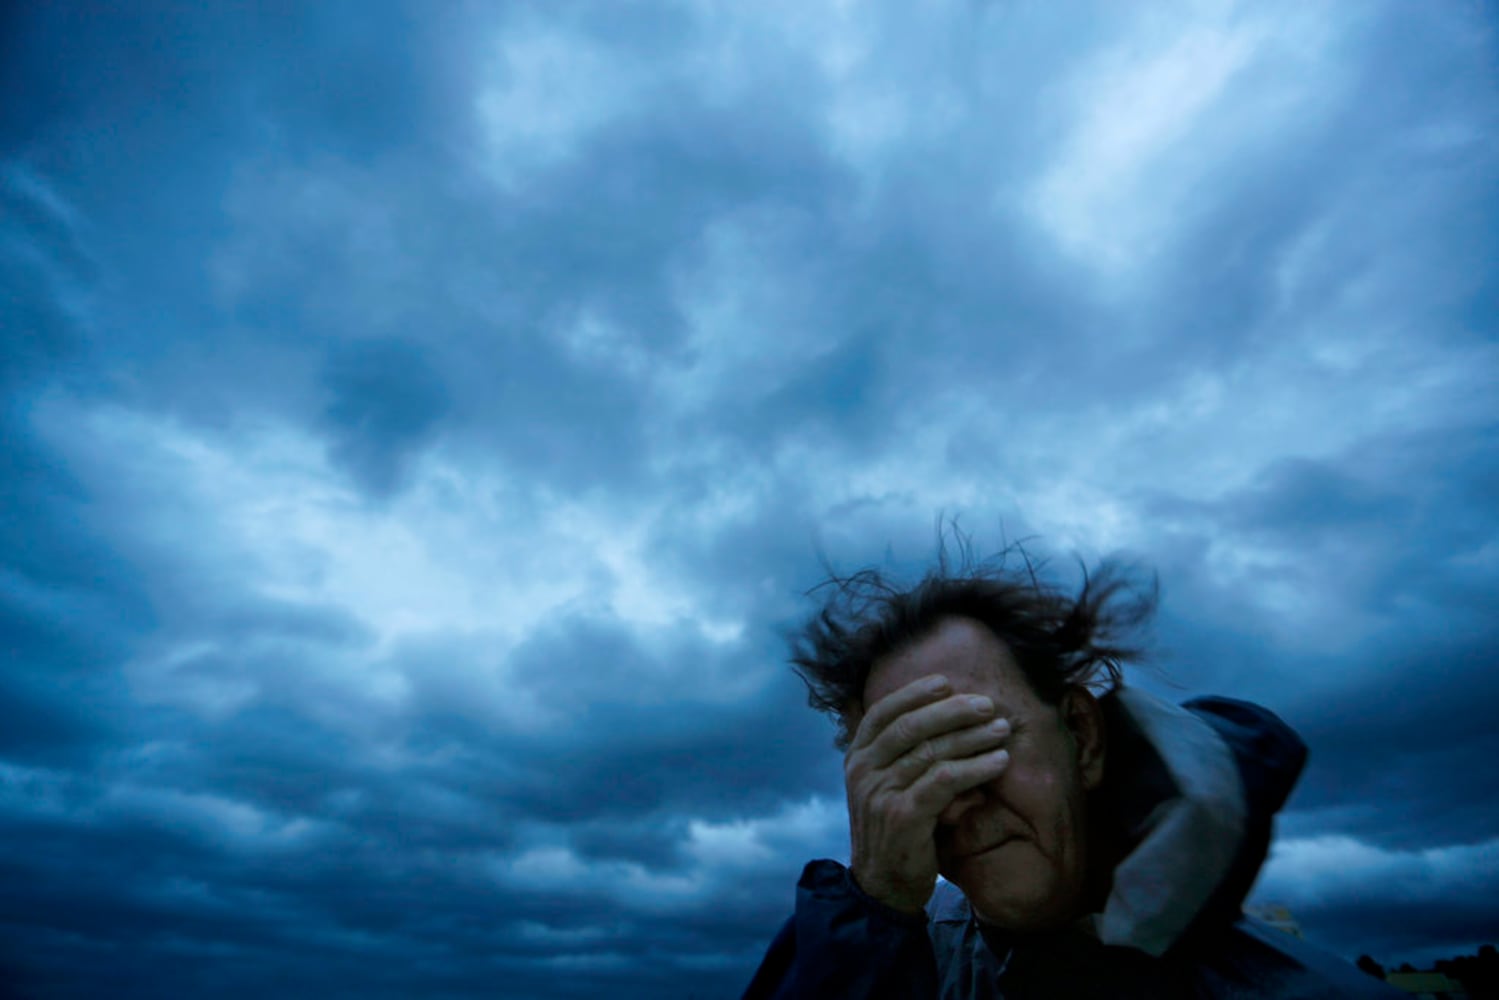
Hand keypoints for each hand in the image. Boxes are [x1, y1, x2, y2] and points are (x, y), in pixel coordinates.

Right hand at [844, 675, 1010, 913]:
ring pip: (930, 752)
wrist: (882, 886)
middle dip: (951, 711)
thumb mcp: (883, 786)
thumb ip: (899, 753)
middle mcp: (863, 771)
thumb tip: (934, 712)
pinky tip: (998, 762)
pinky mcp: (903, 816)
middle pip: (910, 727)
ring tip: (1001, 730)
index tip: (945, 683)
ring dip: (972, 738)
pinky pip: (944, 781)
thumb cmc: (893, 830)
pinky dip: (974, 767)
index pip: (882, 712)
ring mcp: (880, 793)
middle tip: (987, 705)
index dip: (914, 693)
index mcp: (857, 758)